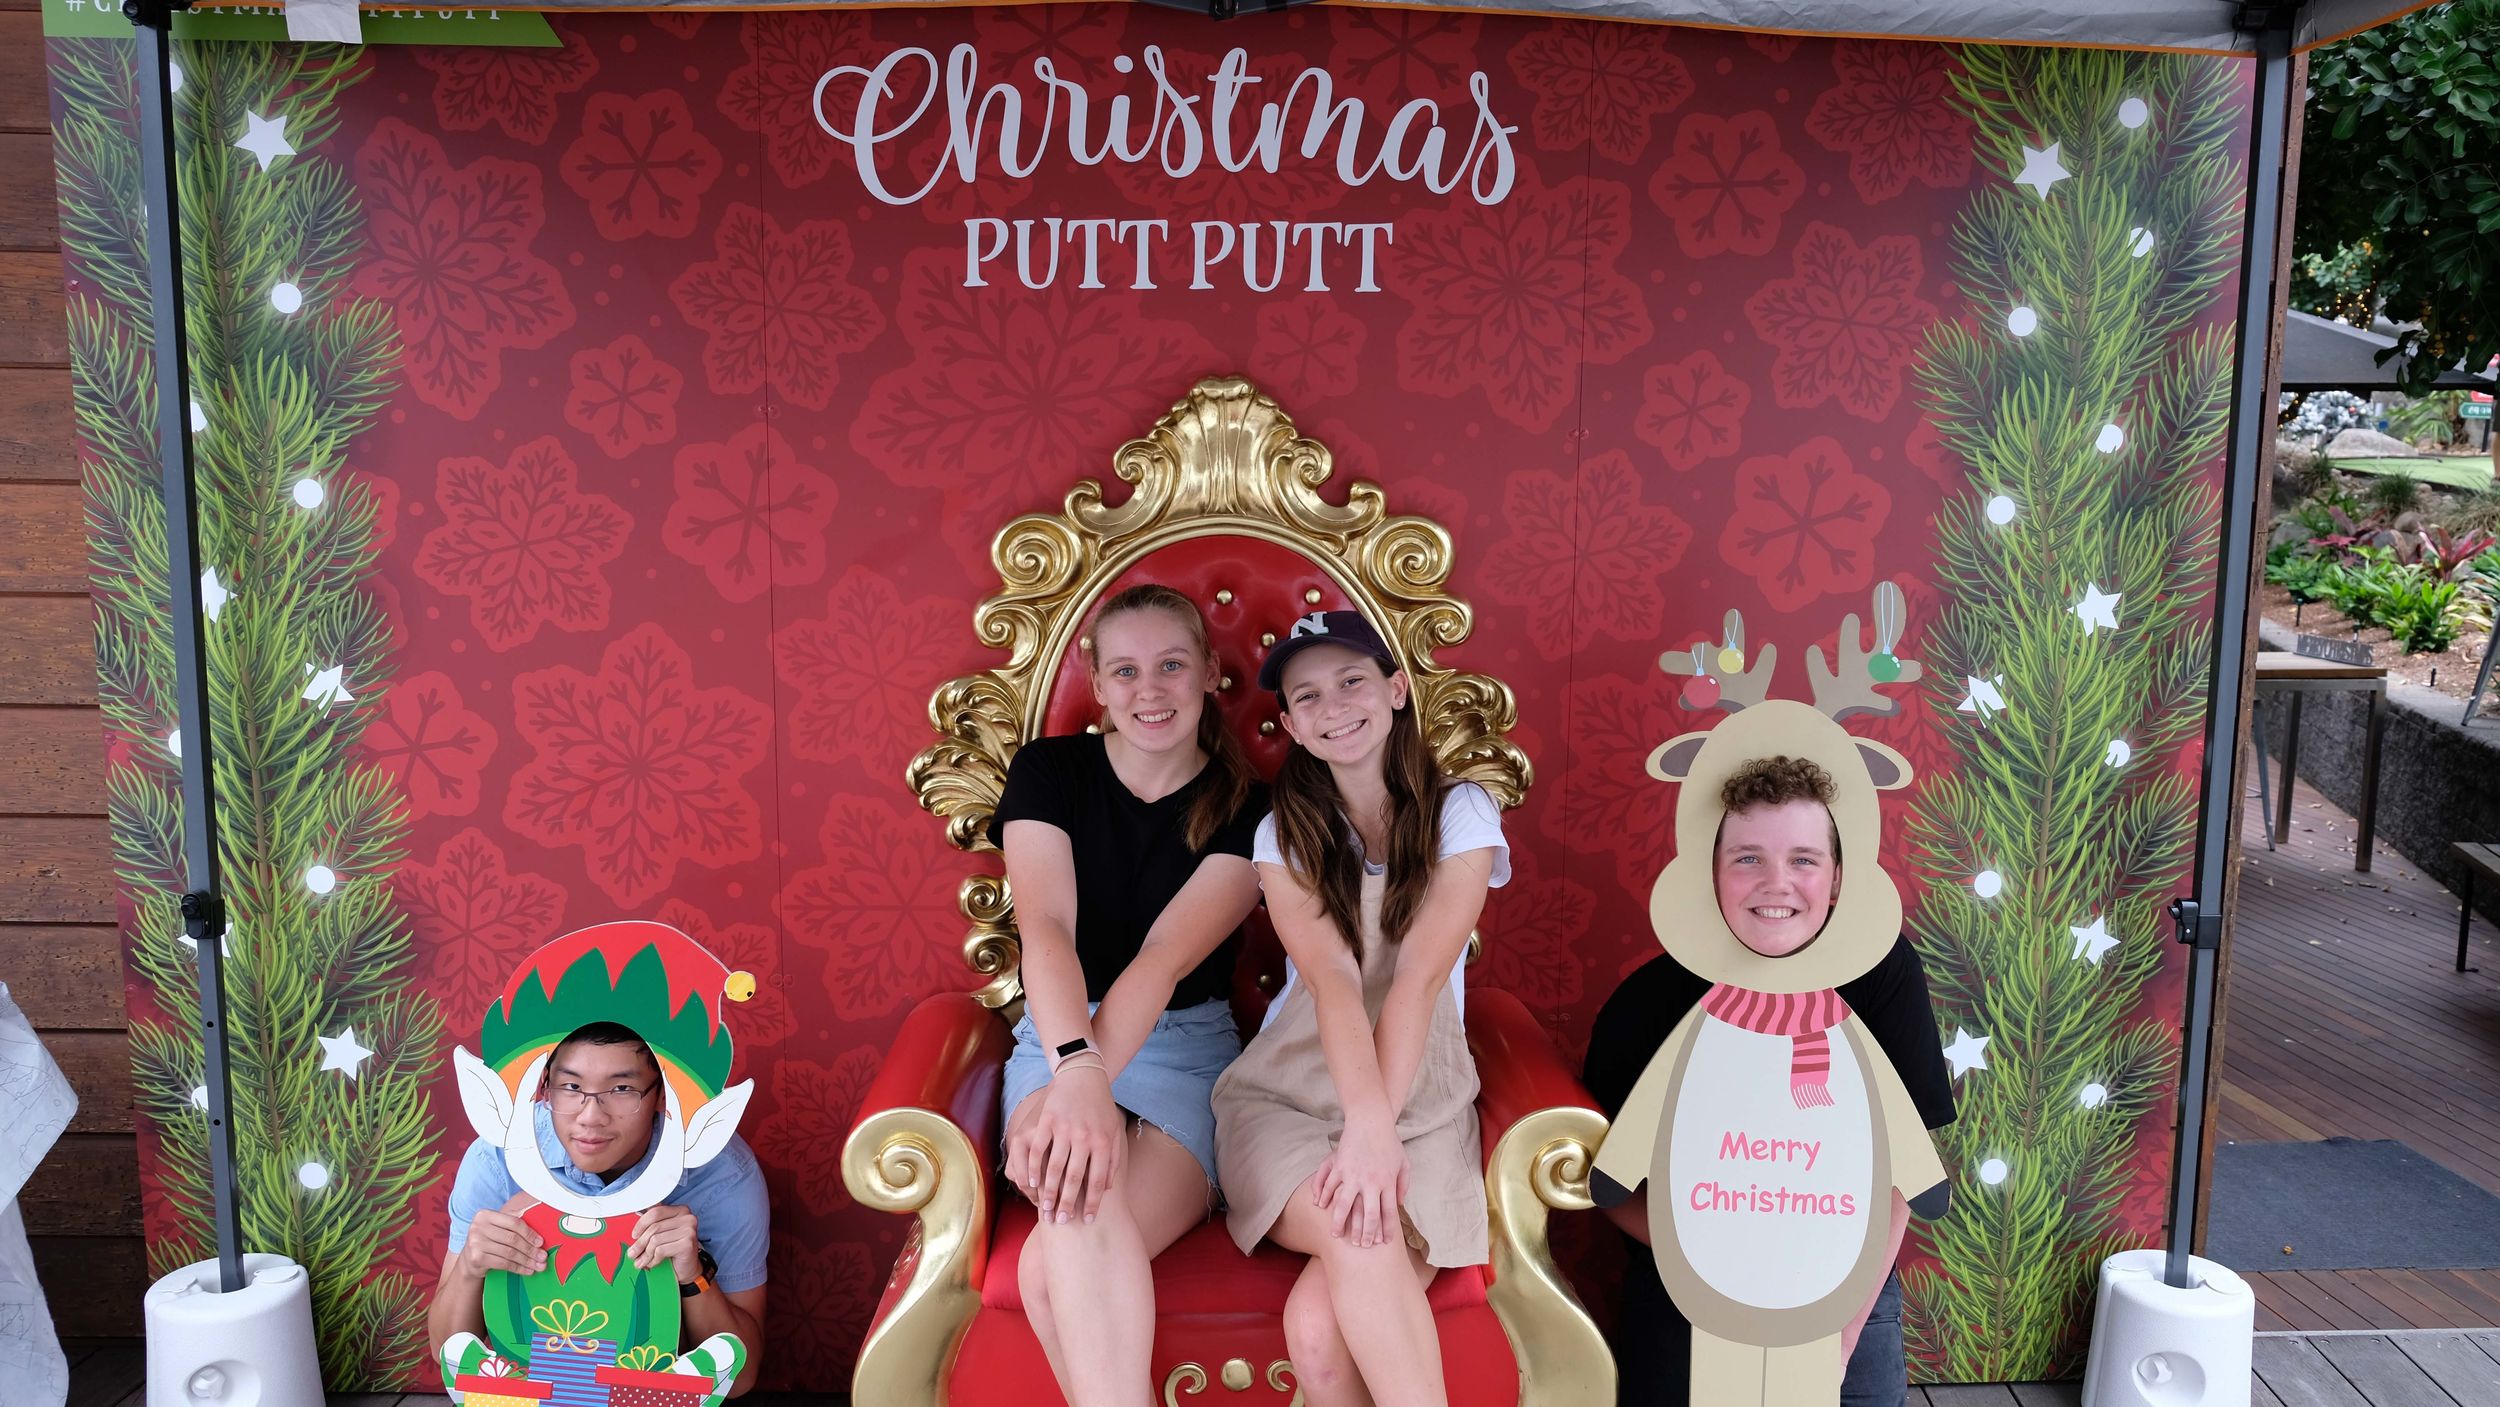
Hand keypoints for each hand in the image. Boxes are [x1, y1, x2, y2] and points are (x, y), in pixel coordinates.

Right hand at [456, 1195, 543, 1280]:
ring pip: (509, 1252)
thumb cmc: (489, 1240)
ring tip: (539, 1266)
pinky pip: (503, 1263)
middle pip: (512, 1238)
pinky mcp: (476, 1258)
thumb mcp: (498, 1227)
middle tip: (543, 1257)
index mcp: (485, 1215)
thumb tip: (539, 1210)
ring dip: (527, 1260)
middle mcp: (478, 1227)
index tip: (541, 1242)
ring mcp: (475, 1243)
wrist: (469, 1260)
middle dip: (531, 1249)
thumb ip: (514, 1219)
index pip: (514, 1222)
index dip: (530, 1233)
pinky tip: (527, 1271)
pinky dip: (518, 1268)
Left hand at [631, 1204, 703, 1284]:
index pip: (655, 1212)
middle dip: (640, 1243)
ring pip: (655, 1240)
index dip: (641, 1224)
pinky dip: (653, 1259)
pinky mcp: (687, 1244)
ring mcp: (689, 1231)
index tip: (634, 1235)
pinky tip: (653, 1263)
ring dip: (645, 1254)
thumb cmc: (673, 1250)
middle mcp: (687, 1218)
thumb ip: (652, 1226)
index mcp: (680, 1211)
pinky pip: (660, 1251)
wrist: (687, 1268)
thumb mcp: (662, 1234)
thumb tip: (634, 1231)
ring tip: (642, 1261)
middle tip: (632, 1254)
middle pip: (654, 1227)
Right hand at [1011, 1065, 1123, 1224]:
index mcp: (1103, 1142)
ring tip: (1045, 1208)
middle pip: (1074, 1178)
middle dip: (1067, 1203)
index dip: (1092, 1203)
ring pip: (1054, 1167)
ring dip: (1048, 1191)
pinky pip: (1038, 1149)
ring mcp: (1064, 1128)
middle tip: (1061, 1222)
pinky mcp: (1047, 1120)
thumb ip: (1112, 1160)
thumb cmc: (1101, 1107)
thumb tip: (1105, 1189)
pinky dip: (1034, 1168)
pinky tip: (1031, 1183)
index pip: (1097, 1181)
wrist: (1084, 1075)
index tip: (1087, 1221)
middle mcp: (1084, 1137)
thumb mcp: (1113, 1132)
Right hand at [1315, 1116, 1407, 1248]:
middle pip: (1368, 1215)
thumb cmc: (1390, 1142)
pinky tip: (1321, 1207)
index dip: (1386, 1229)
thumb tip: (1400, 1203)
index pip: (1389, 1212)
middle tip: (1361, 1246)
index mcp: (1388, 1182)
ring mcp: (1354, 1174)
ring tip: (1336, 1235)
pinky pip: (1331, 1185)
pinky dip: (1325, 1197)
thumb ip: (1403, 1184)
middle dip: (1365, 1233)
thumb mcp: (1403, 1162)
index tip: (1384, 1242)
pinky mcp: (1340, 1165)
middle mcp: (1371, 1181)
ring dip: (1340, 1222)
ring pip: (1345, 1204)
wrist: (1372, 1121)